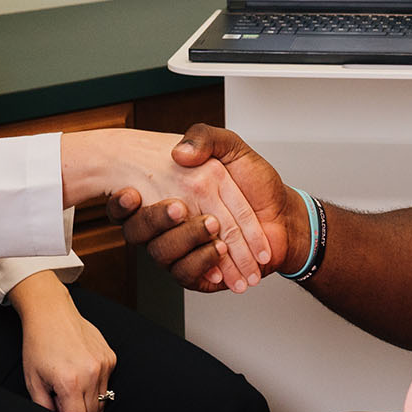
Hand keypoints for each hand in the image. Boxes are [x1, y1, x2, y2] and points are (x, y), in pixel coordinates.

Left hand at [11, 274, 114, 411]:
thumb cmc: (38, 345)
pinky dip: (95, 385)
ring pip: (102, 401)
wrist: (51, 313)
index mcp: (71, 383)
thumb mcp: (32, 380)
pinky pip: (106, 383)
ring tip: (71, 385)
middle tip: (62, 401)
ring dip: (88, 401)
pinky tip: (80, 370)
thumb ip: (44, 407)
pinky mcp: (110, 357)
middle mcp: (92, 374)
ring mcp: (104, 365)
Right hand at [65, 128, 271, 287]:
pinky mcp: (197, 271)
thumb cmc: (259, 183)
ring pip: (164, 253)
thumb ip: (206, 138)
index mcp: (174, 192)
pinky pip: (186, 274)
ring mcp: (184, 248)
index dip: (125, 203)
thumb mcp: (233, 148)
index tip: (129, 195)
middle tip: (178, 209)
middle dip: (157, 221)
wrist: (286, 215)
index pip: (139, 201)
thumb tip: (179, 152)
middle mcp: (174, 222)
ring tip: (213, 229)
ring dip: (188, 240)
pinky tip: (220, 252)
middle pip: (145, 229)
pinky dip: (204, 262)